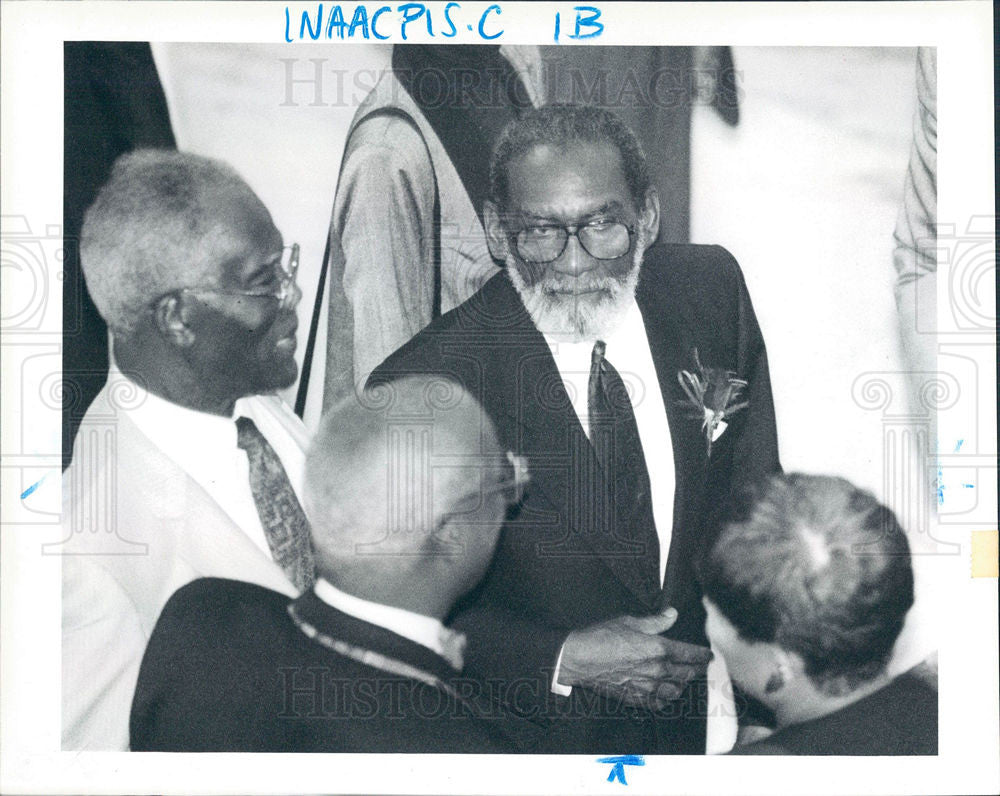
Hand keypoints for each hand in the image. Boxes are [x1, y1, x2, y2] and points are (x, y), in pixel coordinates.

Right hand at [557, 607, 712, 710]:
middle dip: (696, 670)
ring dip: (683, 684)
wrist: (579, 659)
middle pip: (687, 674)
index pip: (690, 655)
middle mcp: (657, 670)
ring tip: (684, 679)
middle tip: (700, 666)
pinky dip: (666, 699)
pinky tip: (665, 693)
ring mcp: (647, 687)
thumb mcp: (629, 622)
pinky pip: (660, 703)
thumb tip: (672, 614)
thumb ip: (655, 621)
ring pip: (676, 691)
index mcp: (658, 648)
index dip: (703, 655)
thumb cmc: (601, 637)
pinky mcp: (636, 698)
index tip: (709, 656)